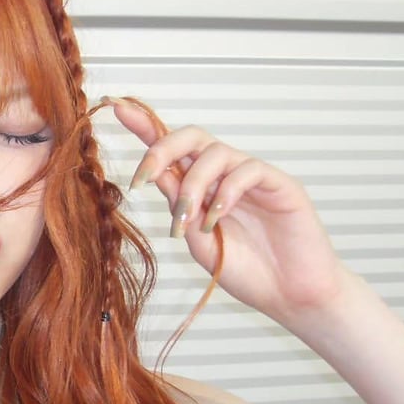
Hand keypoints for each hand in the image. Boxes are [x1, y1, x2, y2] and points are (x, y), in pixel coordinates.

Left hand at [105, 97, 347, 324]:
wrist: (287, 295)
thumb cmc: (245, 270)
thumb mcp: (196, 239)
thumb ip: (177, 205)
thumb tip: (154, 174)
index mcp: (201, 187)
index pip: (171, 149)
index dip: (145, 126)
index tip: (117, 108)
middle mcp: (224, 175)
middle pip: (191, 137)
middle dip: (161, 150)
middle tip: (142, 180)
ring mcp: (252, 177)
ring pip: (215, 153)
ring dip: (192, 186)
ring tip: (188, 221)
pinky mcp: (279, 183)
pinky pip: (247, 170)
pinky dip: (225, 192)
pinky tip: (216, 218)